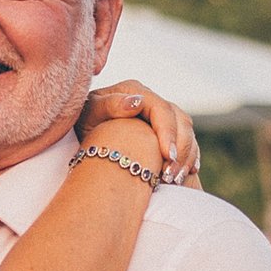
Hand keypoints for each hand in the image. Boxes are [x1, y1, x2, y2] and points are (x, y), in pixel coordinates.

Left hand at [80, 81, 200, 183]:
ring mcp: (159, 116)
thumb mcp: (90, 112)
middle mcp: (151, 101)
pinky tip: (184, 175)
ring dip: (185, 157)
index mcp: (135, 91)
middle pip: (180, 121)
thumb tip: (137, 102)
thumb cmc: (82, 121)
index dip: (168, 133)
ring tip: (175, 180)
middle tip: (171, 176)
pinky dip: (188, 159)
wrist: (81, 133)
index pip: (162, 109)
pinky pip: (186, 144)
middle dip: (180, 149)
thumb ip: (110, 105)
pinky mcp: (164, 132)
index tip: (167, 156)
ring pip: (187, 133)